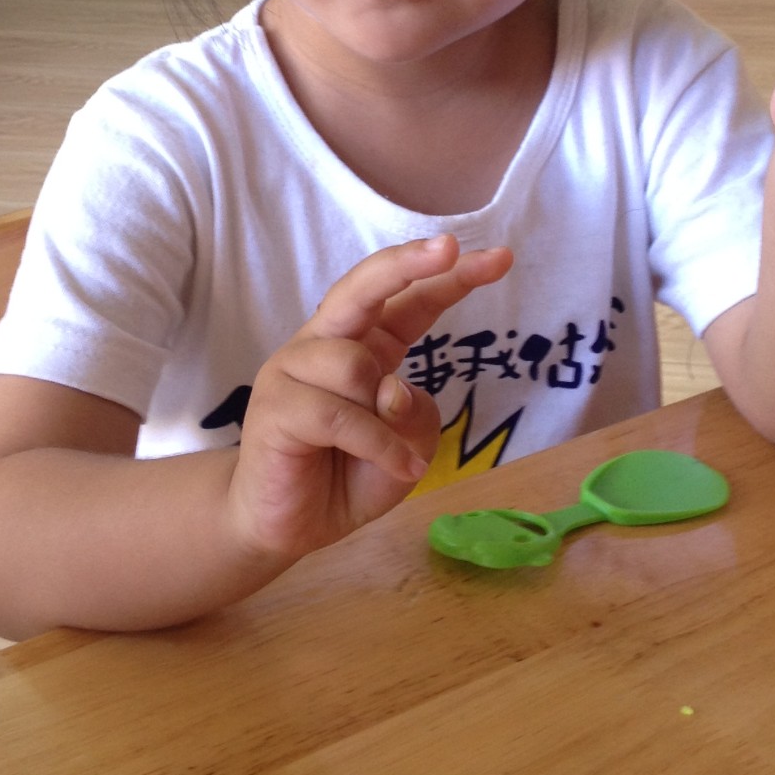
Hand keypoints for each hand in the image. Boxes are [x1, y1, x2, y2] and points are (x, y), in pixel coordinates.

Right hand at [225, 234, 511, 564]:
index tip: (500, 258)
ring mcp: (293, 369)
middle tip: (447, 248)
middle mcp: (326, 343)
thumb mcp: (408, 444)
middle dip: (406, 263)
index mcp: (364, 344)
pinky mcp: (274, 405)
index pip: (409, 301)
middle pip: (364, 287)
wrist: (290, 526)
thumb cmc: (350, 477)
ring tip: (389, 452)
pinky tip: (396, 468)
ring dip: (384, 415)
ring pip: (355, 364)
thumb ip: (416, 411)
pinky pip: (338, 413)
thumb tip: (389, 387)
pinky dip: (377, 444)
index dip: (449, 278)